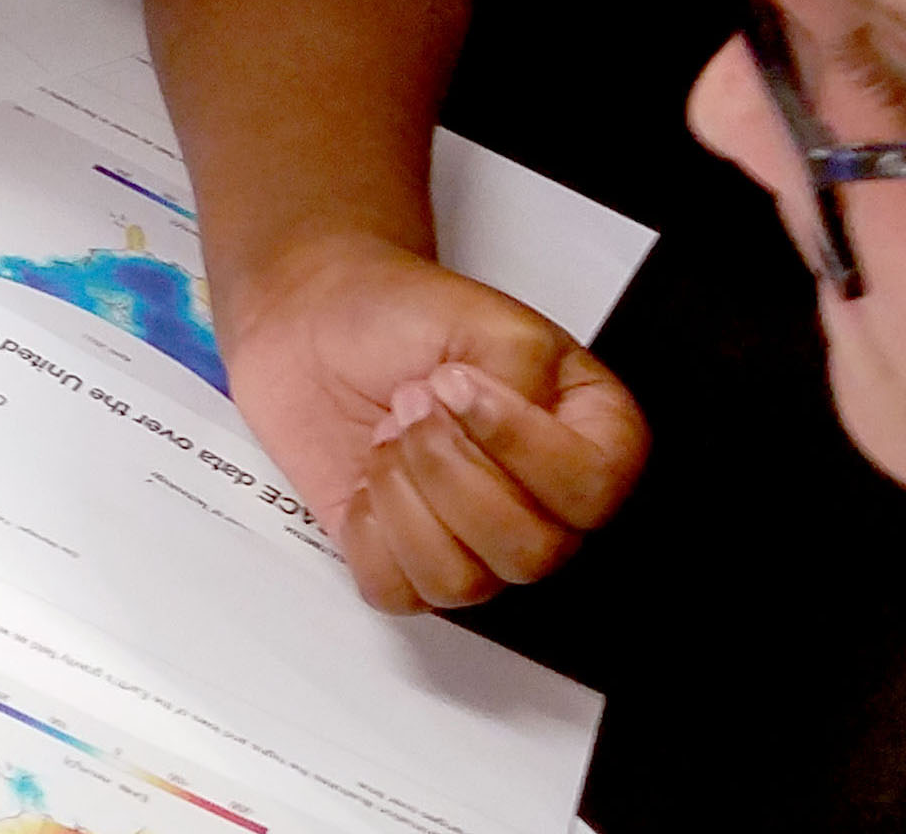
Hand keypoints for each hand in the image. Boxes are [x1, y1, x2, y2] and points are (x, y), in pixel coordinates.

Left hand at [216, 231, 647, 612]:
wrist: (311, 321)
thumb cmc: (396, 314)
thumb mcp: (482, 317)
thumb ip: (523, 374)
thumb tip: (511, 431)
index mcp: (587, 433)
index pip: (594, 488)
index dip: (519, 447)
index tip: (456, 385)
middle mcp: (541, 499)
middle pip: (532, 552)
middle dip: (449, 471)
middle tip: (409, 406)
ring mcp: (474, 537)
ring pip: (465, 583)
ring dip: (406, 499)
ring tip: (387, 439)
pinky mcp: (405, 558)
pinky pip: (399, 591)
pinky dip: (369, 533)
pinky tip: (367, 482)